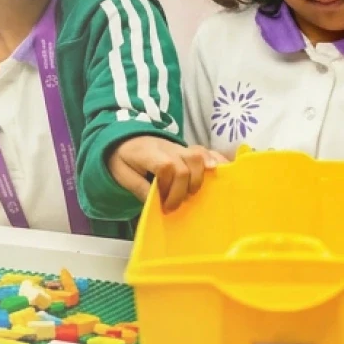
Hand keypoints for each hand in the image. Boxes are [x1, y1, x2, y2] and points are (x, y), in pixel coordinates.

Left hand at [106, 136, 225, 209]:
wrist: (125, 138)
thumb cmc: (124, 158)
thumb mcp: (122, 174)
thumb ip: (138, 188)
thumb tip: (156, 205)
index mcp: (148, 153)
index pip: (167, 166)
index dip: (169, 188)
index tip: (164, 205)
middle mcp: (167, 148)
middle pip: (187, 164)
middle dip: (184, 189)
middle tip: (176, 205)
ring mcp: (179, 147)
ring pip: (199, 156)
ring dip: (200, 178)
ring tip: (192, 193)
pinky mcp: (187, 149)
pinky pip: (206, 151)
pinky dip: (216, 160)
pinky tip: (221, 171)